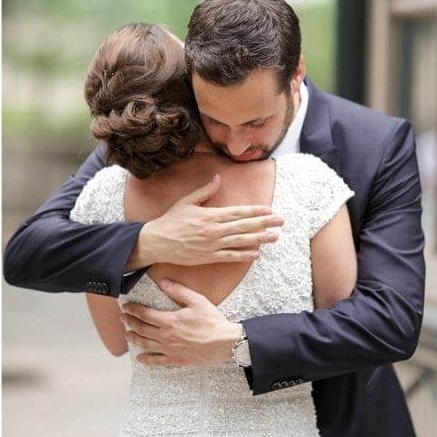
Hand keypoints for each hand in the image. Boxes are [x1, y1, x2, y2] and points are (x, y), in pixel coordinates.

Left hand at [121, 279, 241, 366]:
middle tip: (123, 318)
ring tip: (127, 334)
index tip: (125, 307)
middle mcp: (166, 336)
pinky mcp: (176, 360)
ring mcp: (170, 349)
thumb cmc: (212, 321)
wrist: (226, 343)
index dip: (133, 310)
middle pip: (141, 329)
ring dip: (134, 338)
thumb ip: (179, 291)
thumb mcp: (197, 301)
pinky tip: (140, 357)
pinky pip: (157, 362)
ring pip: (145, 344)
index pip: (144, 314)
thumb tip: (164, 282)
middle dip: (129, 322)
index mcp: (170, 321)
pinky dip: (146, 360)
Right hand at [132, 175, 282, 266]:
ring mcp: (212, 245)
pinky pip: (230, 257)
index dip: (254, 211)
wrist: (156, 242)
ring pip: (240, 241)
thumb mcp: (186, 202)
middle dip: (264, 224)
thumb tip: (218, 179)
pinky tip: (256, 254)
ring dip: (259, 239)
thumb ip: (204, 191)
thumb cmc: (170, 221)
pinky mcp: (208, 257)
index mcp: (209, 215)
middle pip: (243, 226)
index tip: (268, 210)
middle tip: (280, 221)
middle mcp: (213, 230)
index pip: (237, 212)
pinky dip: (243, 256)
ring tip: (275, 237)